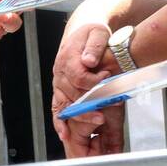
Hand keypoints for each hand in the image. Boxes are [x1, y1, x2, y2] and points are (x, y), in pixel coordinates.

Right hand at [51, 19, 119, 157]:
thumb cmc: (92, 32)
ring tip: (98, 119)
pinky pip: (56, 108)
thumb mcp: (97, 33)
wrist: (82, 31)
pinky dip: (60, 122)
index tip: (108, 80)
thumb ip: (93, 46)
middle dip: (92, 101)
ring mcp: (58, 83)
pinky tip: (65, 134)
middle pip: (72, 93)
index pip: (78, 75)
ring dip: (81, 115)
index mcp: (67, 57)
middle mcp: (59, 72)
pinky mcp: (60, 90)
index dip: (94, 81)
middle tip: (110, 105)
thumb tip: (88, 61)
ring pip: (65, 103)